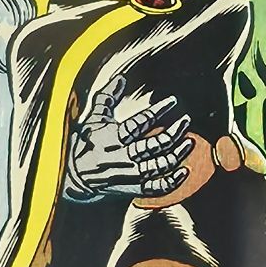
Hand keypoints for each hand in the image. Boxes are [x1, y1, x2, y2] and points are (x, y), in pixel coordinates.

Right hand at [66, 73, 193, 199]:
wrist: (76, 178)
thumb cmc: (86, 143)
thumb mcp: (93, 118)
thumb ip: (107, 97)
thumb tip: (121, 77)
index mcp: (112, 137)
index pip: (139, 122)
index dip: (157, 111)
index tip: (173, 101)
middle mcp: (122, 156)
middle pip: (152, 146)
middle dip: (172, 133)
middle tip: (185, 122)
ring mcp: (128, 174)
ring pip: (158, 166)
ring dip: (176, 154)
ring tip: (189, 142)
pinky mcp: (132, 189)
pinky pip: (155, 188)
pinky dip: (172, 182)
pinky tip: (184, 171)